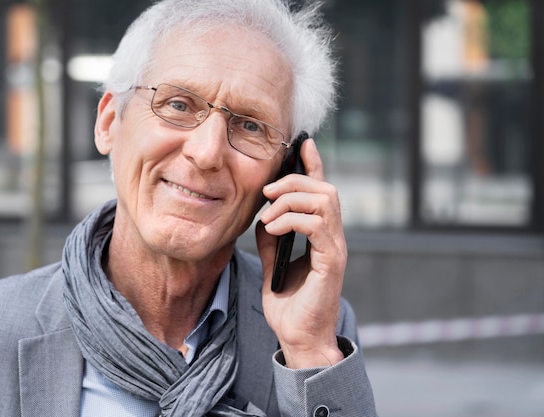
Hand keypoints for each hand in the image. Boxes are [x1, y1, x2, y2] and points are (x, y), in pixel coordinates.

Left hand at [256, 138, 345, 368]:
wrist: (298, 337)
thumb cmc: (289, 303)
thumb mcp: (274, 261)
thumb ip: (272, 236)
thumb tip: (264, 215)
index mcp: (320, 234)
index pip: (321, 190)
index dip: (313, 164)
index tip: (302, 143)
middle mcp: (332, 237)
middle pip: (324, 188)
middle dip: (294, 181)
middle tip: (267, 193)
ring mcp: (335, 248)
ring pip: (325, 201)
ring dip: (291, 200)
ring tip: (268, 215)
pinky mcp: (332, 261)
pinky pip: (317, 226)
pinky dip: (292, 221)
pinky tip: (273, 229)